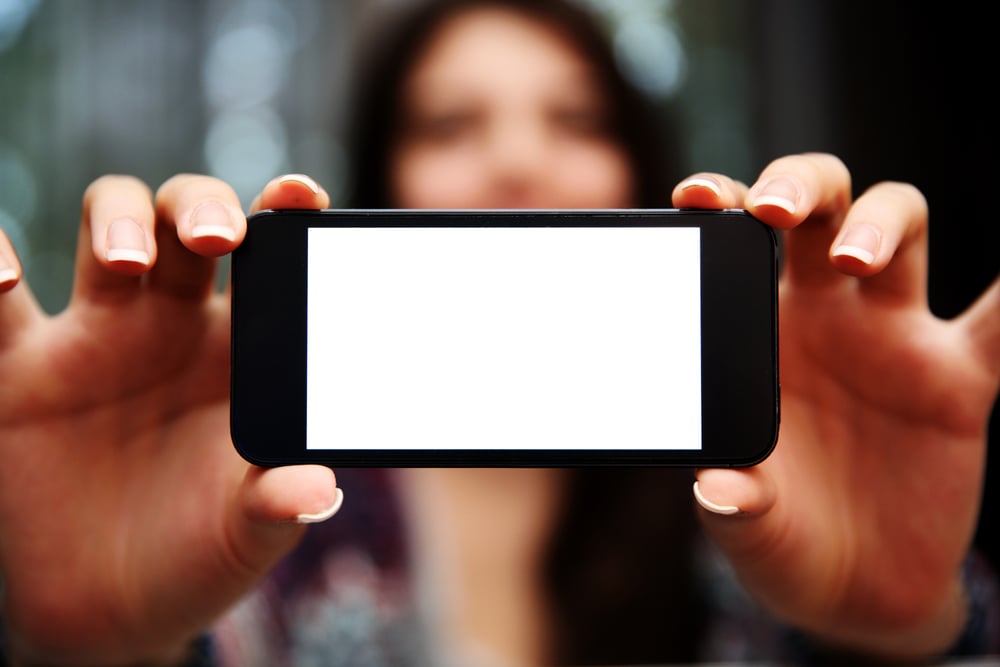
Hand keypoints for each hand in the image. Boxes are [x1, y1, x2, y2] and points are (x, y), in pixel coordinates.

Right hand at [0, 174, 340, 664]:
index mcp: (240, 349)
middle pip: (185, 219)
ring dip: (117, 219)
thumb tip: (319, 490)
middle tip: (213, 238)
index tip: (298, 196)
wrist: (111, 612)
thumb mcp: (245, 534)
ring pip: (106, 225)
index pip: (270, 258)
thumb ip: (278, 503)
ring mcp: (94, 336)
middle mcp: (171, 323)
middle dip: (196, 207)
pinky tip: (3, 277)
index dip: (283, 213)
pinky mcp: (15, 368)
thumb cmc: (197, 556)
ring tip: (124, 263)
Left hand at [673, 154, 999, 658]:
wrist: (857, 593)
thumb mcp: (749, 525)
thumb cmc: (784, 539)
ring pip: (900, 228)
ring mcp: (893, 338)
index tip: (695, 197)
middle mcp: (824, 316)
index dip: (720, 203)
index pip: (737, 244)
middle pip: (821, 207)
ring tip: (852, 260)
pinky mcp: (960, 379)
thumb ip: (734, 504)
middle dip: (800, 187)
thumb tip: (721, 489)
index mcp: (757, 333)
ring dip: (880, 222)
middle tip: (772, 211)